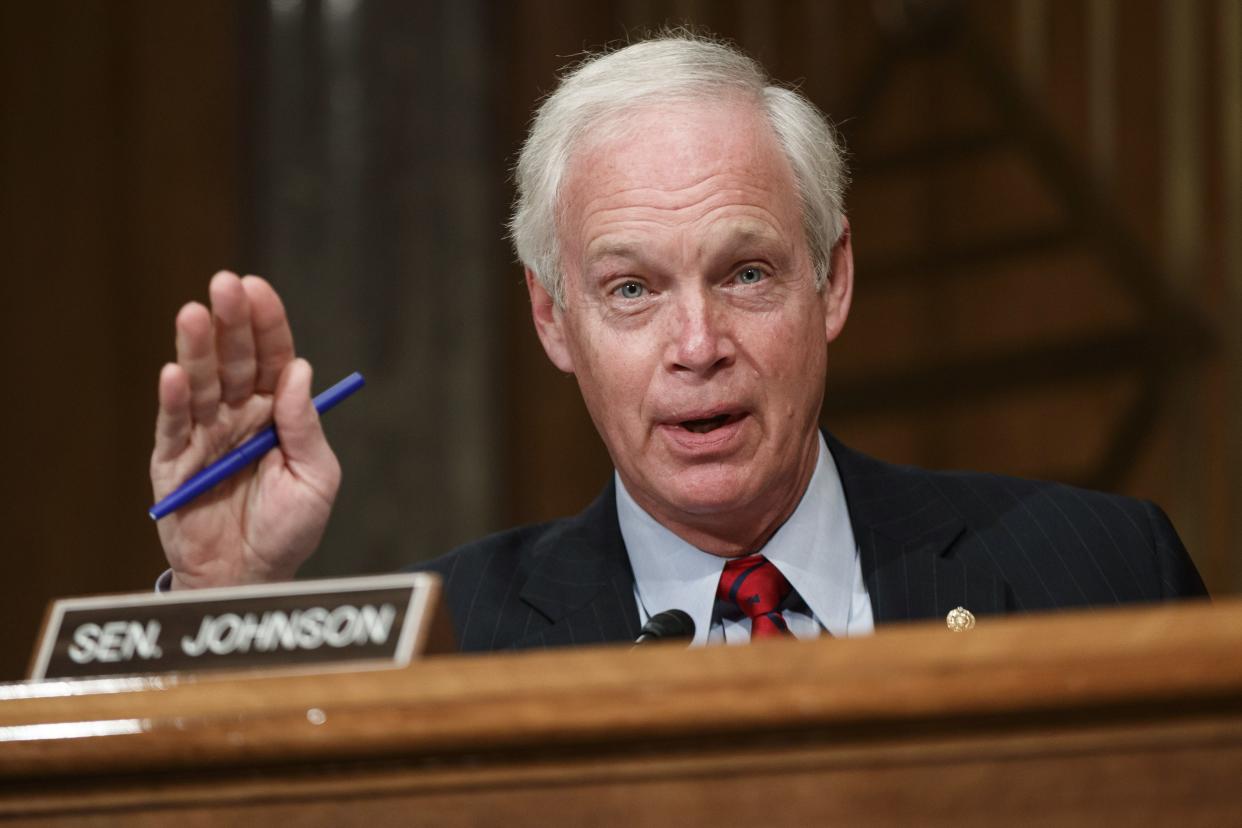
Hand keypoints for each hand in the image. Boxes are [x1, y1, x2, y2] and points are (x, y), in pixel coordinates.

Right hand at [150, 272, 340, 588]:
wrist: (252, 578)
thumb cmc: (289, 529)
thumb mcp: (316, 478)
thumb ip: (304, 427)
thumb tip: (298, 370)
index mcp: (277, 412)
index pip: (272, 357)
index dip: (266, 323)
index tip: (257, 288)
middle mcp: (239, 415)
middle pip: (233, 360)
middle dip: (230, 321)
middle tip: (224, 284)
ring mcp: (205, 435)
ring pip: (199, 384)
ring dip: (196, 349)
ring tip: (194, 314)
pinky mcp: (174, 463)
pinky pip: (173, 426)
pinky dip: (173, 400)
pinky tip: (174, 373)